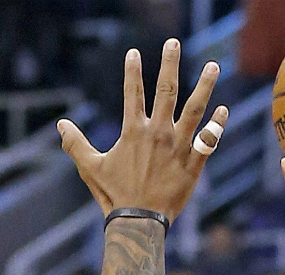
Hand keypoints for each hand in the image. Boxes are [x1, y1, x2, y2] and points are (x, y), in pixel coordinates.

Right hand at [57, 40, 227, 221]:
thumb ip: (76, 144)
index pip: (132, 93)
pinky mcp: (193, 163)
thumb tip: (60, 124)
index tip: (134, 52)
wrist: (139, 222)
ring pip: (195, 110)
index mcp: (134, 132)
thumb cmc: (114, 195)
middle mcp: (158, 133)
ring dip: (205, 86)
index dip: (132, 71)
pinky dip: (217, 125)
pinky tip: (224, 109)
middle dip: (169, 64)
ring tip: (214, 66)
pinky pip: (209, 140)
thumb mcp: (90, 168)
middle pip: (167, 91)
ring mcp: (178, 147)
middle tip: (173, 43)